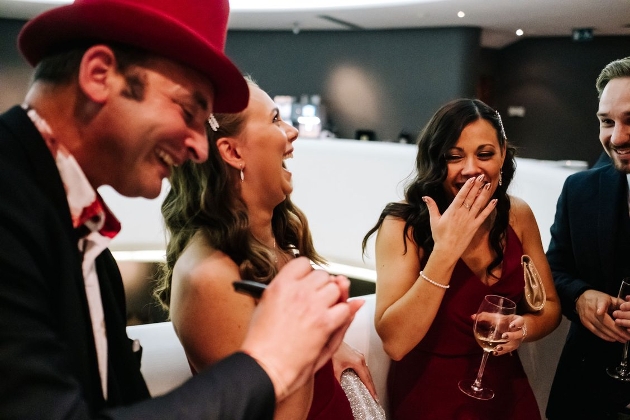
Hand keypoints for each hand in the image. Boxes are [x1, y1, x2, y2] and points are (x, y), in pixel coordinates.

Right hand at [240, 257, 363, 401]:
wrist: (264, 366)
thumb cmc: (262, 342)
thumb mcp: (267, 305)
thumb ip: (292, 288)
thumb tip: (313, 278)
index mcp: (280, 285)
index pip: (303, 263)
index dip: (307, 275)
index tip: (305, 285)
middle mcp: (297, 291)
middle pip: (323, 275)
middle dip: (322, 287)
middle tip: (314, 303)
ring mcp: (313, 306)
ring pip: (337, 289)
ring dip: (334, 300)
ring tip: (320, 314)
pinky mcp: (324, 323)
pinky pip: (345, 309)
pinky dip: (342, 316)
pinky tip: (329, 324)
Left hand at [332, 342, 377, 400]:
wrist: (330, 339)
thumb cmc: (333, 351)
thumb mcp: (335, 368)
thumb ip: (338, 380)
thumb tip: (339, 390)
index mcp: (358, 362)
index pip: (367, 379)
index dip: (371, 389)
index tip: (374, 397)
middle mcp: (360, 358)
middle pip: (369, 375)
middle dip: (372, 386)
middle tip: (374, 397)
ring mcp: (359, 355)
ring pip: (366, 370)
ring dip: (368, 380)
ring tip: (369, 389)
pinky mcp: (356, 354)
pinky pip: (363, 366)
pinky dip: (364, 374)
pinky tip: (362, 378)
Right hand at [423, 175, 496, 257]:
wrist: (447, 250)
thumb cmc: (439, 236)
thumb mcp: (433, 220)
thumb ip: (431, 207)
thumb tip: (425, 197)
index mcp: (452, 210)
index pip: (461, 195)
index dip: (467, 186)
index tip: (472, 178)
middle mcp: (462, 213)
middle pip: (471, 197)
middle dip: (477, 186)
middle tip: (482, 176)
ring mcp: (470, 219)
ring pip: (479, 204)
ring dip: (484, 194)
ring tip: (488, 185)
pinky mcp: (475, 226)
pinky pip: (484, 215)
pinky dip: (490, 208)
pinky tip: (495, 201)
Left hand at [471, 313, 523, 355]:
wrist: (517, 328)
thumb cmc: (506, 321)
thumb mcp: (499, 317)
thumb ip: (486, 316)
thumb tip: (472, 317)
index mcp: (518, 321)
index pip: (520, 321)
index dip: (517, 323)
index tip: (512, 325)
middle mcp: (519, 331)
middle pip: (518, 334)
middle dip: (511, 336)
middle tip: (504, 336)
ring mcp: (517, 340)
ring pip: (513, 344)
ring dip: (506, 347)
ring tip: (497, 348)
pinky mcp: (513, 346)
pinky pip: (508, 350)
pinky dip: (502, 352)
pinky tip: (495, 353)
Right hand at [576, 290, 629, 342]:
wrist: (581, 298)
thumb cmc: (597, 298)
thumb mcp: (608, 297)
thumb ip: (619, 303)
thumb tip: (628, 310)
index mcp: (599, 301)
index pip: (600, 304)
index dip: (600, 308)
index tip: (600, 312)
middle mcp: (592, 309)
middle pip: (604, 322)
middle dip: (617, 331)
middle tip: (627, 337)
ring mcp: (587, 317)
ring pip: (600, 328)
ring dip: (612, 335)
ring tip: (622, 339)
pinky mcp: (585, 322)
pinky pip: (595, 331)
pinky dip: (604, 336)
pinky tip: (612, 339)